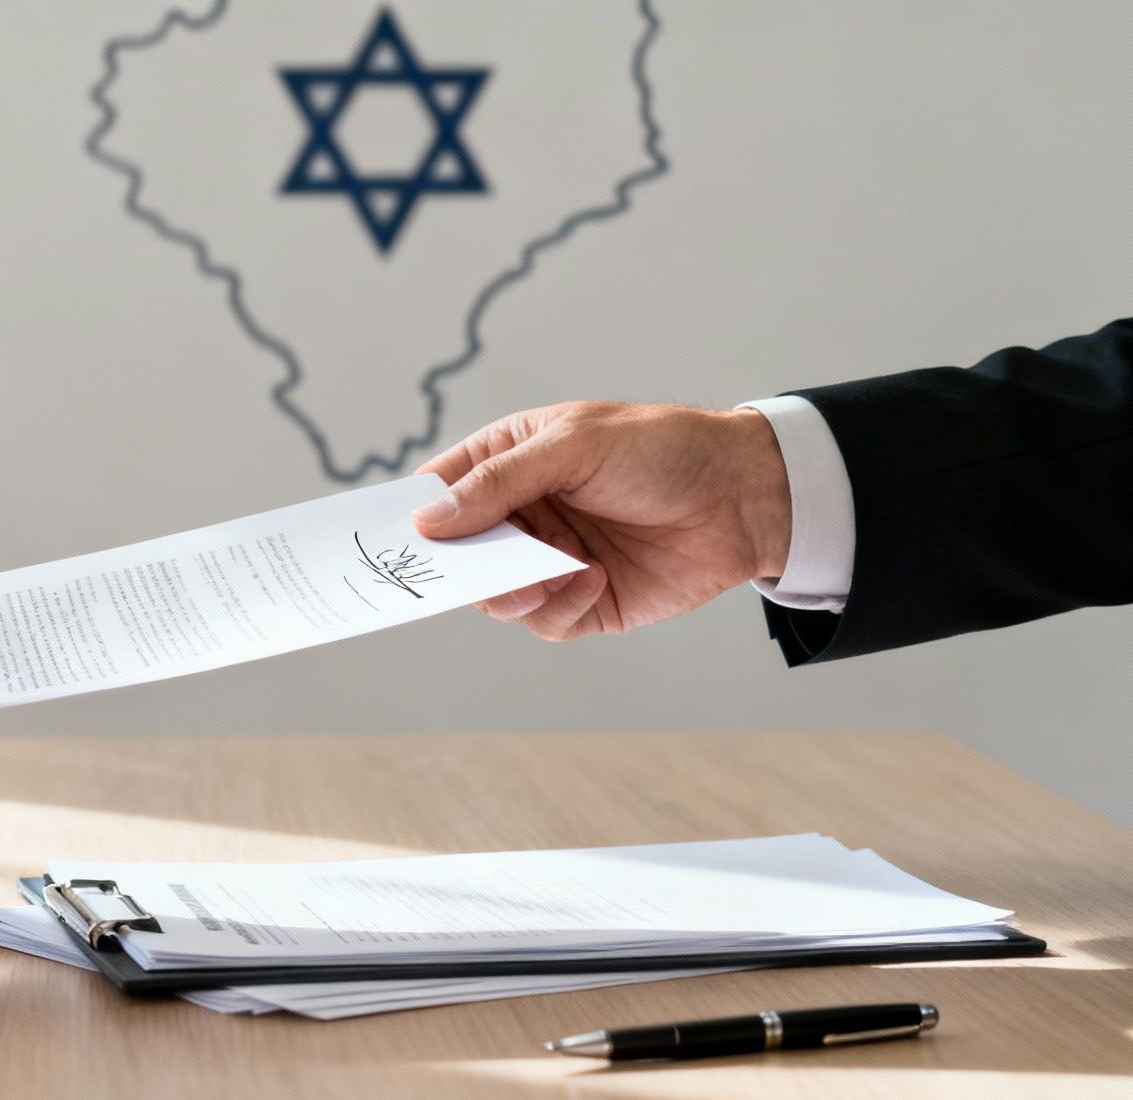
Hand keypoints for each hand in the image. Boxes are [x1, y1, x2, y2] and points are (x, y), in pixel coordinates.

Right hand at [413, 402, 791, 640]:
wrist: (746, 497)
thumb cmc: (663, 450)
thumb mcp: (573, 445)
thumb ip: (498, 482)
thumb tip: (429, 519)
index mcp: (509, 462)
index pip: (438, 491)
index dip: (409, 515)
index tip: (386, 539)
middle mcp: (522, 515)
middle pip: (457, 553)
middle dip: (458, 566)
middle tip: (462, 573)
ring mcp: (549, 560)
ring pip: (495, 597)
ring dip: (513, 591)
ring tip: (549, 572)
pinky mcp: (582, 601)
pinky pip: (544, 622)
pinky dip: (560, 606)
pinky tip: (595, 578)